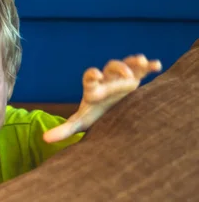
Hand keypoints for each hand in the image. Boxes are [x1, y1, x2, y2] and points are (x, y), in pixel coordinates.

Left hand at [44, 54, 161, 142]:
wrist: (110, 111)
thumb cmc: (95, 115)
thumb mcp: (81, 122)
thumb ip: (64, 129)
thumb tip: (44, 139)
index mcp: (94, 87)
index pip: (90, 78)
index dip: (92, 76)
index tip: (95, 75)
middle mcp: (108, 79)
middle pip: (111, 67)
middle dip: (118, 68)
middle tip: (126, 76)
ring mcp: (121, 78)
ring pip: (127, 64)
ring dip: (134, 63)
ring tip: (142, 62)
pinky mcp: (136, 79)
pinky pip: (142, 69)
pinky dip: (149, 66)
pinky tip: (156, 66)